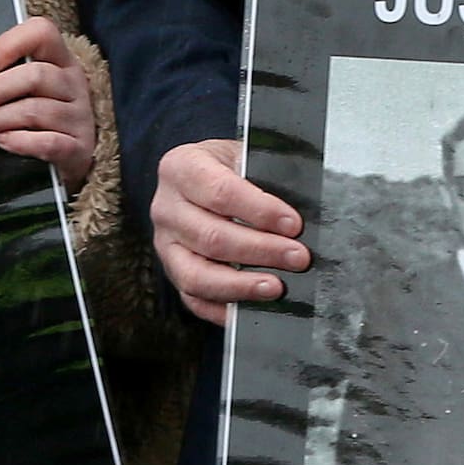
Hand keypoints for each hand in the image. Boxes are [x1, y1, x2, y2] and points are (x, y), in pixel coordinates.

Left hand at [0, 16, 94, 192]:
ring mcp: (79, 116)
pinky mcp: (79, 147)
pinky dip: (20, 142)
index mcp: (61, 60)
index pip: (43, 33)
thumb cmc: (47, 117)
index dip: (10, 44)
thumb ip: (9, 78)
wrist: (77, 154)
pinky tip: (3, 141)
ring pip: (35, 110)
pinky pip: (48, 142)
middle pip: (35, 75)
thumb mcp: (34, 88)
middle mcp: (73, 83)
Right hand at [152, 139, 309, 325]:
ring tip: (276, 287)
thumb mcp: (246, 156)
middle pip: (211, 237)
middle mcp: (166, 208)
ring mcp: (166, 244)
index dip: (259, 211)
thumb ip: (266, 178)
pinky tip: (253, 307)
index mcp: (181, 168)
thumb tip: (296, 218)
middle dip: (260, 251)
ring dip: (241, 285)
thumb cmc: (232, 168)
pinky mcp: (173, 273)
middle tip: (298, 257)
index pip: (220, 193)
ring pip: (197, 275)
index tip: (293, 224)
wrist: (206, 177)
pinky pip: (194, 300)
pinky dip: (224, 308)